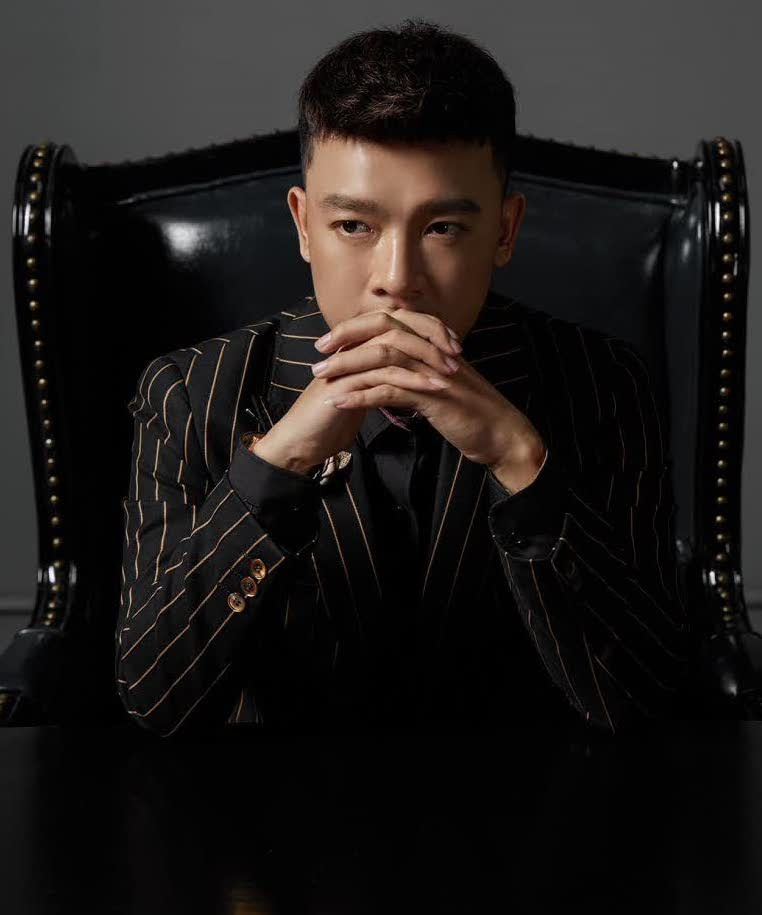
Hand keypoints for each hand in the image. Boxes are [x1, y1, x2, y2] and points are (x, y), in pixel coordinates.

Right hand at [250, 307, 460, 474]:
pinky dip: (411, 380)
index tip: (453, 343)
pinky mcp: (345, 386)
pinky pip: (383, 375)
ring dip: (425, 358)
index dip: (427, 328)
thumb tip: (407, 370)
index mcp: (357, 346)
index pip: (397, 321)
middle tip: (457, 353)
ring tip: (450, 373)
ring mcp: (346, 365)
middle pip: (396, 324)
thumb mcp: (363, 393)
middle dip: (431, 337)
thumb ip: (380, 377)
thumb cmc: (332, 421)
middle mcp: (351, 349)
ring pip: (392, 346)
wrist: (302, 443)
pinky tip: (432, 389)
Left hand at [310, 307, 546, 487]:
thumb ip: (416, 375)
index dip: (357, 329)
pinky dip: (360, 396)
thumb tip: (388, 374)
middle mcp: (432, 351)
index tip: (330, 342)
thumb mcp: (440, 387)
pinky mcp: (433, 396)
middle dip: (345, 341)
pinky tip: (340, 403)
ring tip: (321, 380)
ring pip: (381, 358)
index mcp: (433, 345)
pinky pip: (389, 390)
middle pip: (381, 332)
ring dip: (346, 369)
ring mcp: (433, 371)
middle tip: (318, 357)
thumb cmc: (472, 414)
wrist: (502, 435)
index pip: (389, 323)